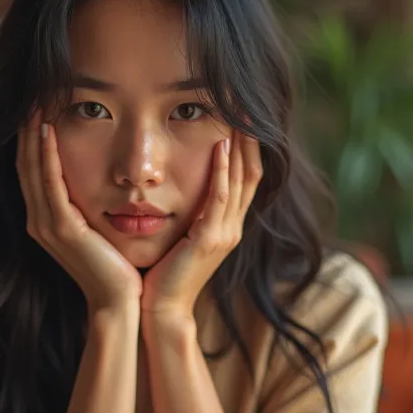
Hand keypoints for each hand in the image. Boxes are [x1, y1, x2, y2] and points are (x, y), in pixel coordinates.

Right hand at [16, 108, 142, 313]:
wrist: (119, 302)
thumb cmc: (116, 268)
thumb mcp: (98, 230)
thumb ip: (91, 206)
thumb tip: (101, 180)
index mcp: (46, 220)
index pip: (32, 170)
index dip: (30, 138)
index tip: (37, 106)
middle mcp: (39, 220)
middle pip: (24, 164)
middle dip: (25, 129)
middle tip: (30, 93)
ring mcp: (46, 225)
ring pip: (31, 168)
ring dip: (31, 134)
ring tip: (34, 102)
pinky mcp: (62, 228)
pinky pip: (50, 183)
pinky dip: (46, 155)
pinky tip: (48, 130)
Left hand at [141, 130, 262, 320]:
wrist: (159, 310)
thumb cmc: (162, 274)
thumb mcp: (180, 236)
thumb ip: (187, 213)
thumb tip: (178, 185)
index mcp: (227, 225)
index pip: (246, 176)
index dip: (249, 145)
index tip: (242, 114)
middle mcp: (232, 227)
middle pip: (252, 172)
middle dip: (251, 137)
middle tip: (247, 103)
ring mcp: (224, 233)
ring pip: (240, 180)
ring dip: (240, 145)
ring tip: (239, 113)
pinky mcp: (209, 240)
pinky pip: (219, 197)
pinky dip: (221, 170)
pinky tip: (220, 145)